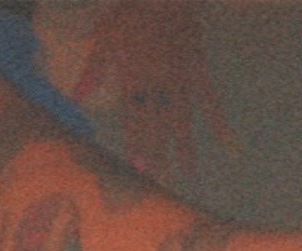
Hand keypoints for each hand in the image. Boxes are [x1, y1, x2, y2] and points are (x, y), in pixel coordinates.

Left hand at [72, 1, 233, 184]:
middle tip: (161, 182)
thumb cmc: (130, 14)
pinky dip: (218, 123)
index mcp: (134, 78)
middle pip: (158, 126)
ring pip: (183, 120)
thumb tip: (75, 98)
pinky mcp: (200, 73)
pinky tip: (226, 144)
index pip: (135, 118)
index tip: (138, 168)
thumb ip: (93, 70)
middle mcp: (159, 85)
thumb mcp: (105, 37)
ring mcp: (182, 81)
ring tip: (186, 173)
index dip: (137, 143)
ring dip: (184, 148)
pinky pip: (210, 102)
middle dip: (159, 154)